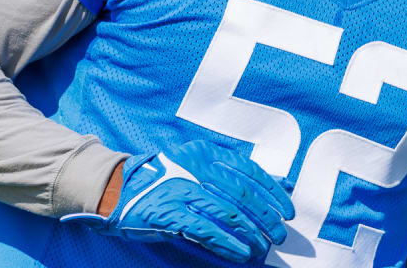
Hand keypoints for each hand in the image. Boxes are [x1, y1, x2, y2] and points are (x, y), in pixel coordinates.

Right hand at [61, 140, 294, 262]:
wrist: (119, 189)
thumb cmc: (165, 177)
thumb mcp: (199, 164)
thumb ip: (234, 173)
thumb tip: (279, 184)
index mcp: (207, 154)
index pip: (250, 172)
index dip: (273, 194)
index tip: (287, 211)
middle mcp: (196, 168)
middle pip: (242, 195)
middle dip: (266, 218)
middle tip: (279, 235)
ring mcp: (182, 190)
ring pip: (227, 214)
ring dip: (250, 234)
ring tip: (262, 248)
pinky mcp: (169, 213)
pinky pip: (205, 230)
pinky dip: (227, 243)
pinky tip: (241, 253)